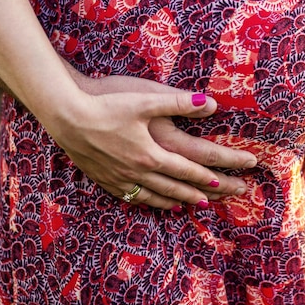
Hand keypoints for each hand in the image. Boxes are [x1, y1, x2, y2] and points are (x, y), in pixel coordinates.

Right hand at [55, 69, 256, 210]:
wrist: (66, 116)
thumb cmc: (105, 104)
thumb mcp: (145, 99)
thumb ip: (179, 102)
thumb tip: (211, 103)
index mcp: (154, 152)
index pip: (193, 168)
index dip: (218, 173)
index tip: (239, 177)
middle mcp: (141, 171)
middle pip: (181, 187)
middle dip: (209, 192)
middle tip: (232, 195)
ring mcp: (123, 179)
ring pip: (158, 196)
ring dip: (182, 201)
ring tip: (198, 205)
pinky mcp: (107, 179)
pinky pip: (135, 198)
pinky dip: (152, 202)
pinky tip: (157, 203)